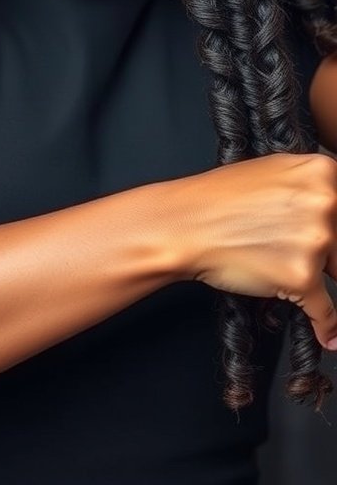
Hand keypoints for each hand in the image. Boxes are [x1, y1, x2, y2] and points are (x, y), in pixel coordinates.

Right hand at [180, 151, 336, 349]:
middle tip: (305, 258)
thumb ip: (315, 185)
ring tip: (302, 283)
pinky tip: (328, 334)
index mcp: (323, 172)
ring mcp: (315, 240)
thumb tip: (336, 206)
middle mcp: (326, 202)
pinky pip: (328, 313)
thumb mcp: (277, 172)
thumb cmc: (220, 199)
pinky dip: (328, 328)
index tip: (331, 249)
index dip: (336, 232)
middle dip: (331, 258)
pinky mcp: (302, 277)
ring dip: (322, 283)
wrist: (185, 225)